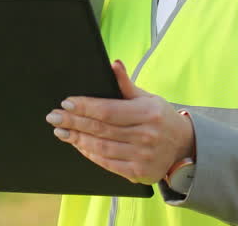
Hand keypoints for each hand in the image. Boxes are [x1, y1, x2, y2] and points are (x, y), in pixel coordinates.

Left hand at [47, 60, 194, 184]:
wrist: (183, 147)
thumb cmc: (161, 118)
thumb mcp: (148, 98)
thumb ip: (127, 84)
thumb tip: (113, 64)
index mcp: (148, 113)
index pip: (108, 110)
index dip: (84, 107)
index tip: (66, 103)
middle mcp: (146, 135)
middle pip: (101, 129)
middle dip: (73, 122)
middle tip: (53, 117)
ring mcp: (142, 156)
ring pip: (101, 147)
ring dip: (77, 139)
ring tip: (61, 131)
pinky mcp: (138, 173)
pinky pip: (107, 163)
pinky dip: (90, 154)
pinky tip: (78, 145)